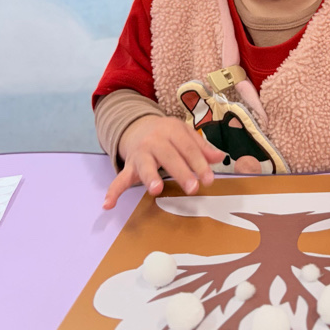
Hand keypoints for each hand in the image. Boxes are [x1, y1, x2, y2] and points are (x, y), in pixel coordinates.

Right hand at [103, 115, 225, 208]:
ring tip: (155, 189)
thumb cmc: (168, 134)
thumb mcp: (185, 134)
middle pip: (169, 157)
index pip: (188, 148)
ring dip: (149, 177)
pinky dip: (114, 191)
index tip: (209, 179)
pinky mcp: (129, 166)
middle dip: (181, 172)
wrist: (138, 125)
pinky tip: (108, 204)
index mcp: (172, 131)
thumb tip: (220, 157)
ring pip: (145, 165)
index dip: (199, 163)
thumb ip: (201, 146)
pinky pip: (120, 178)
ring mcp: (140, 153)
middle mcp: (155, 141)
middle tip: (192, 188)